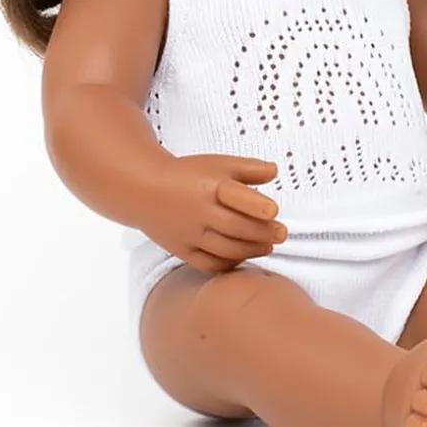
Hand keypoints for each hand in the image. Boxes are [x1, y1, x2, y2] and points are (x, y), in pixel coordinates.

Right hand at [138, 153, 286, 272]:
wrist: (145, 189)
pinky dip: (228, 263)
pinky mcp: (181, 249)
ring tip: (268, 246)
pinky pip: (208, 263)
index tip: (273, 211)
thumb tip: (275, 171)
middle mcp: (199, 211)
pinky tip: (243, 256)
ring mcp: (189, 233)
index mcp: (210, 186)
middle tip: (282, 234)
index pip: (236, 197)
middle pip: (236, 227)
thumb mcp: (219, 163)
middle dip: (262, 233)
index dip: (257, 206)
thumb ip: (249, 168)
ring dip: (251, 250)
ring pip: (225, 248)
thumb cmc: (188, 175)